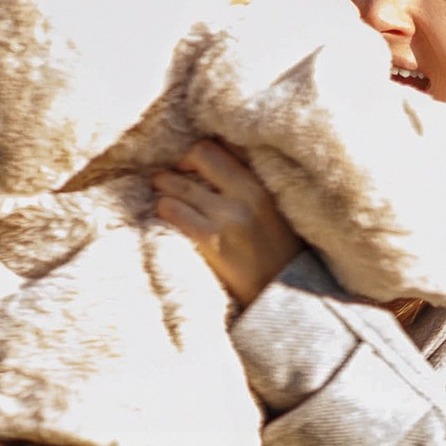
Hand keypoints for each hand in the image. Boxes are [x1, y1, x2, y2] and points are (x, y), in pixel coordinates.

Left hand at [153, 136, 296, 312]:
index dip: (196, 152)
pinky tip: (166, 217)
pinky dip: (163, 210)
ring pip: (175, 185)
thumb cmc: (275, 255)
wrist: (283, 299)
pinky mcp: (210, 242)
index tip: (189, 164)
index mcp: (261, 185)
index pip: (218, 146)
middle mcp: (245, 196)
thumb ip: (244, 185)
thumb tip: (203, 161)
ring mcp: (227, 218)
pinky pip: (171, 211)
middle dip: (176, 166)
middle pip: (195, 156)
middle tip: (170, 178)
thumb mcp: (271, 211)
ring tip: (164, 197)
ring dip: (163, 189)